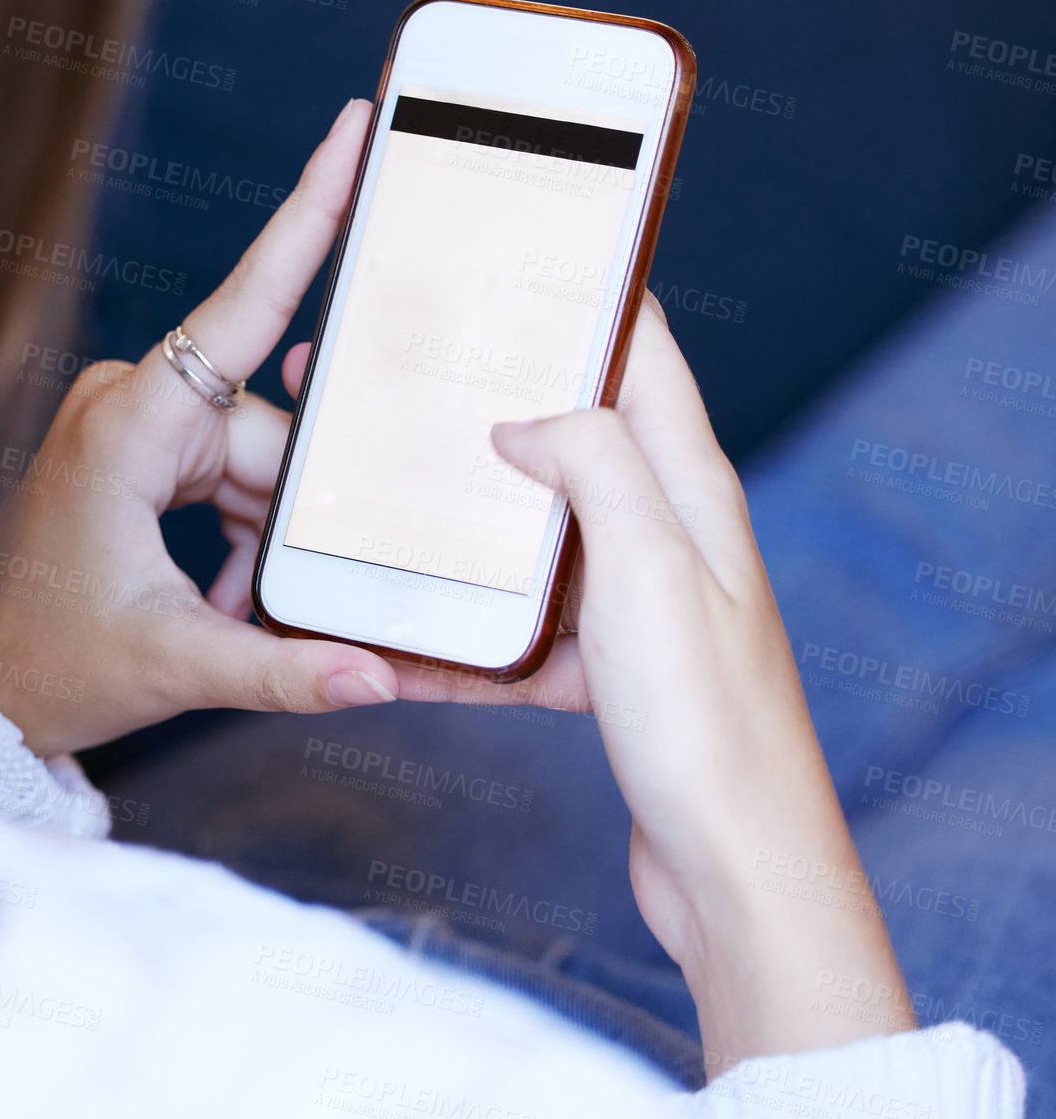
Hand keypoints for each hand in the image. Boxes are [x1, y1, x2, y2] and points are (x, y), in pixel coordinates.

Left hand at [0, 99, 398, 753]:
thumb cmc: (50, 662)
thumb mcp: (176, 664)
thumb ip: (284, 667)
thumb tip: (379, 677)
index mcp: (129, 425)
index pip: (243, 306)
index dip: (308, 214)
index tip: (354, 129)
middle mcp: (133, 404)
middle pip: (270, 423)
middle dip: (296, 505)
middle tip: (278, 583)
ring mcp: (136, 426)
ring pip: (257, 453)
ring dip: (268, 530)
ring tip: (231, 608)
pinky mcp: (142, 454)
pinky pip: (231, 473)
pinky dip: (245, 533)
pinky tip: (222, 594)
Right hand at [397, 294, 912, 1068]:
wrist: (732, 867)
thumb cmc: (706, 722)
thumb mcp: (650, 568)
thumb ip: (595, 466)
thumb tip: (524, 418)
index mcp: (688, 487)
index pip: (643, 354)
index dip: (587, 295)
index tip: (517, 251)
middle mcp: (666, 531)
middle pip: (577, 436)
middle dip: (496, 400)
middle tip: (407, 374)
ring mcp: (635, 600)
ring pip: (539, 528)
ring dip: (472, 508)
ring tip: (385, 484)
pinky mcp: (606, 663)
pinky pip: (525, 616)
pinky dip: (473, 614)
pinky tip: (410, 620)